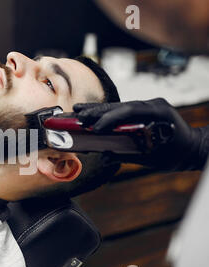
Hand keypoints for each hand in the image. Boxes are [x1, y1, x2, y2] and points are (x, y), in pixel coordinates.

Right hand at [73, 98, 201, 169]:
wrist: (192, 148)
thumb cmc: (175, 155)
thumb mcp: (150, 157)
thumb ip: (126, 154)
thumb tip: (104, 154)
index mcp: (158, 113)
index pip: (130, 110)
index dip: (110, 118)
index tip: (95, 128)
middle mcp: (153, 105)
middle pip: (119, 106)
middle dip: (97, 112)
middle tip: (77, 116)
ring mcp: (148, 105)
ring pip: (118, 106)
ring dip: (98, 110)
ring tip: (78, 111)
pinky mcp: (144, 109)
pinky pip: (122, 110)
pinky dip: (107, 113)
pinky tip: (91, 113)